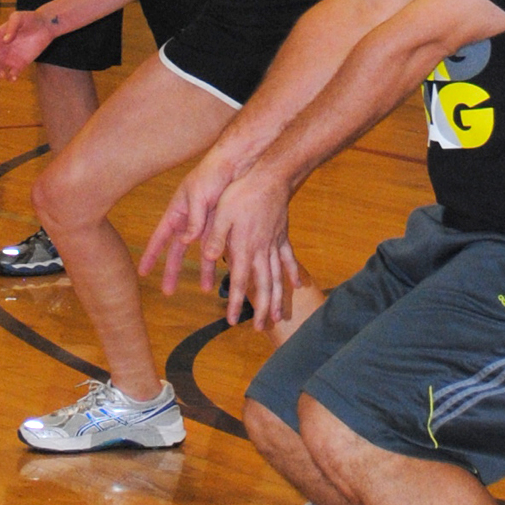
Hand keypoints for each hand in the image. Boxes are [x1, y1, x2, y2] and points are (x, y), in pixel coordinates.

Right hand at [0, 10, 49, 79]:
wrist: (45, 27)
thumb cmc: (30, 19)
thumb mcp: (19, 17)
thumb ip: (11, 26)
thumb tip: (5, 40)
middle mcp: (0, 49)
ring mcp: (9, 58)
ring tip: (3, 74)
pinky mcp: (20, 64)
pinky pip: (11, 75)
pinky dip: (10, 78)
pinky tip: (14, 76)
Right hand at [140, 144, 243, 294]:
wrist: (236, 162)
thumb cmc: (212, 174)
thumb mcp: (199, 196)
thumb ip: (193, 219)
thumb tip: (185, 242)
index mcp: (177, 212)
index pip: (160, 238)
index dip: (151, 255)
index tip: (142, 272)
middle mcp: (189, 220)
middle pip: (178, 251)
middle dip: (173, 272)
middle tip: (168, 292)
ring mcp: (206, 223)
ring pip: (202, 252)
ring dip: (204, 269)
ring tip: (206, 289)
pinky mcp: (222, 223)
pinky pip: (218, 245)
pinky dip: (221, 258)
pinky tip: (225, 270)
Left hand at [203, 166, 300, 331]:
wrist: (270, 176)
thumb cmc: (241, 193)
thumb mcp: (221, 214)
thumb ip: (215, 237)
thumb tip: (206, 257)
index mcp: (243, 247)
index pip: (238, 281)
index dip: (235, 302)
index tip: (230, 321)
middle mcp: (261, 251)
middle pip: (263, 287)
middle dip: (261, 309)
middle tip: (260, 328)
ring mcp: (274, 244)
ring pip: (277, 278)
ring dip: (278, 299)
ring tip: (279, 317)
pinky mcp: (282, 236)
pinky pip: (288, 259)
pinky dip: (293, 273)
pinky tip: (298, 285)